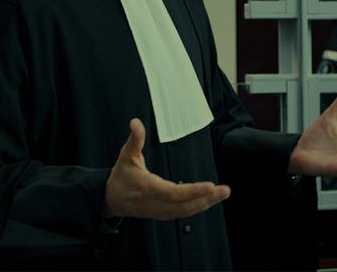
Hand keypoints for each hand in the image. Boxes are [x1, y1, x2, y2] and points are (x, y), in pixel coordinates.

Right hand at [104, 118, 230, 219]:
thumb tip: (136, 122)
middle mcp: (157, 203)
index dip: (193, 191)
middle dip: (207, 198)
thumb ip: (134, 139)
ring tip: (222, 193)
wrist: (112, 199)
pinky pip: (184, 213)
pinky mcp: (164, 214)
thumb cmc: (121, 177)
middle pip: (186, 205)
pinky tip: (209, 200)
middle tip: (225, 190)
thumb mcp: (126, 155)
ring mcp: (161, 211)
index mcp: (148, 188)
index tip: (210, 185)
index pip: (174, 193)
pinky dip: (198, 206)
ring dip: (206, 203)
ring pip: (187, 211)